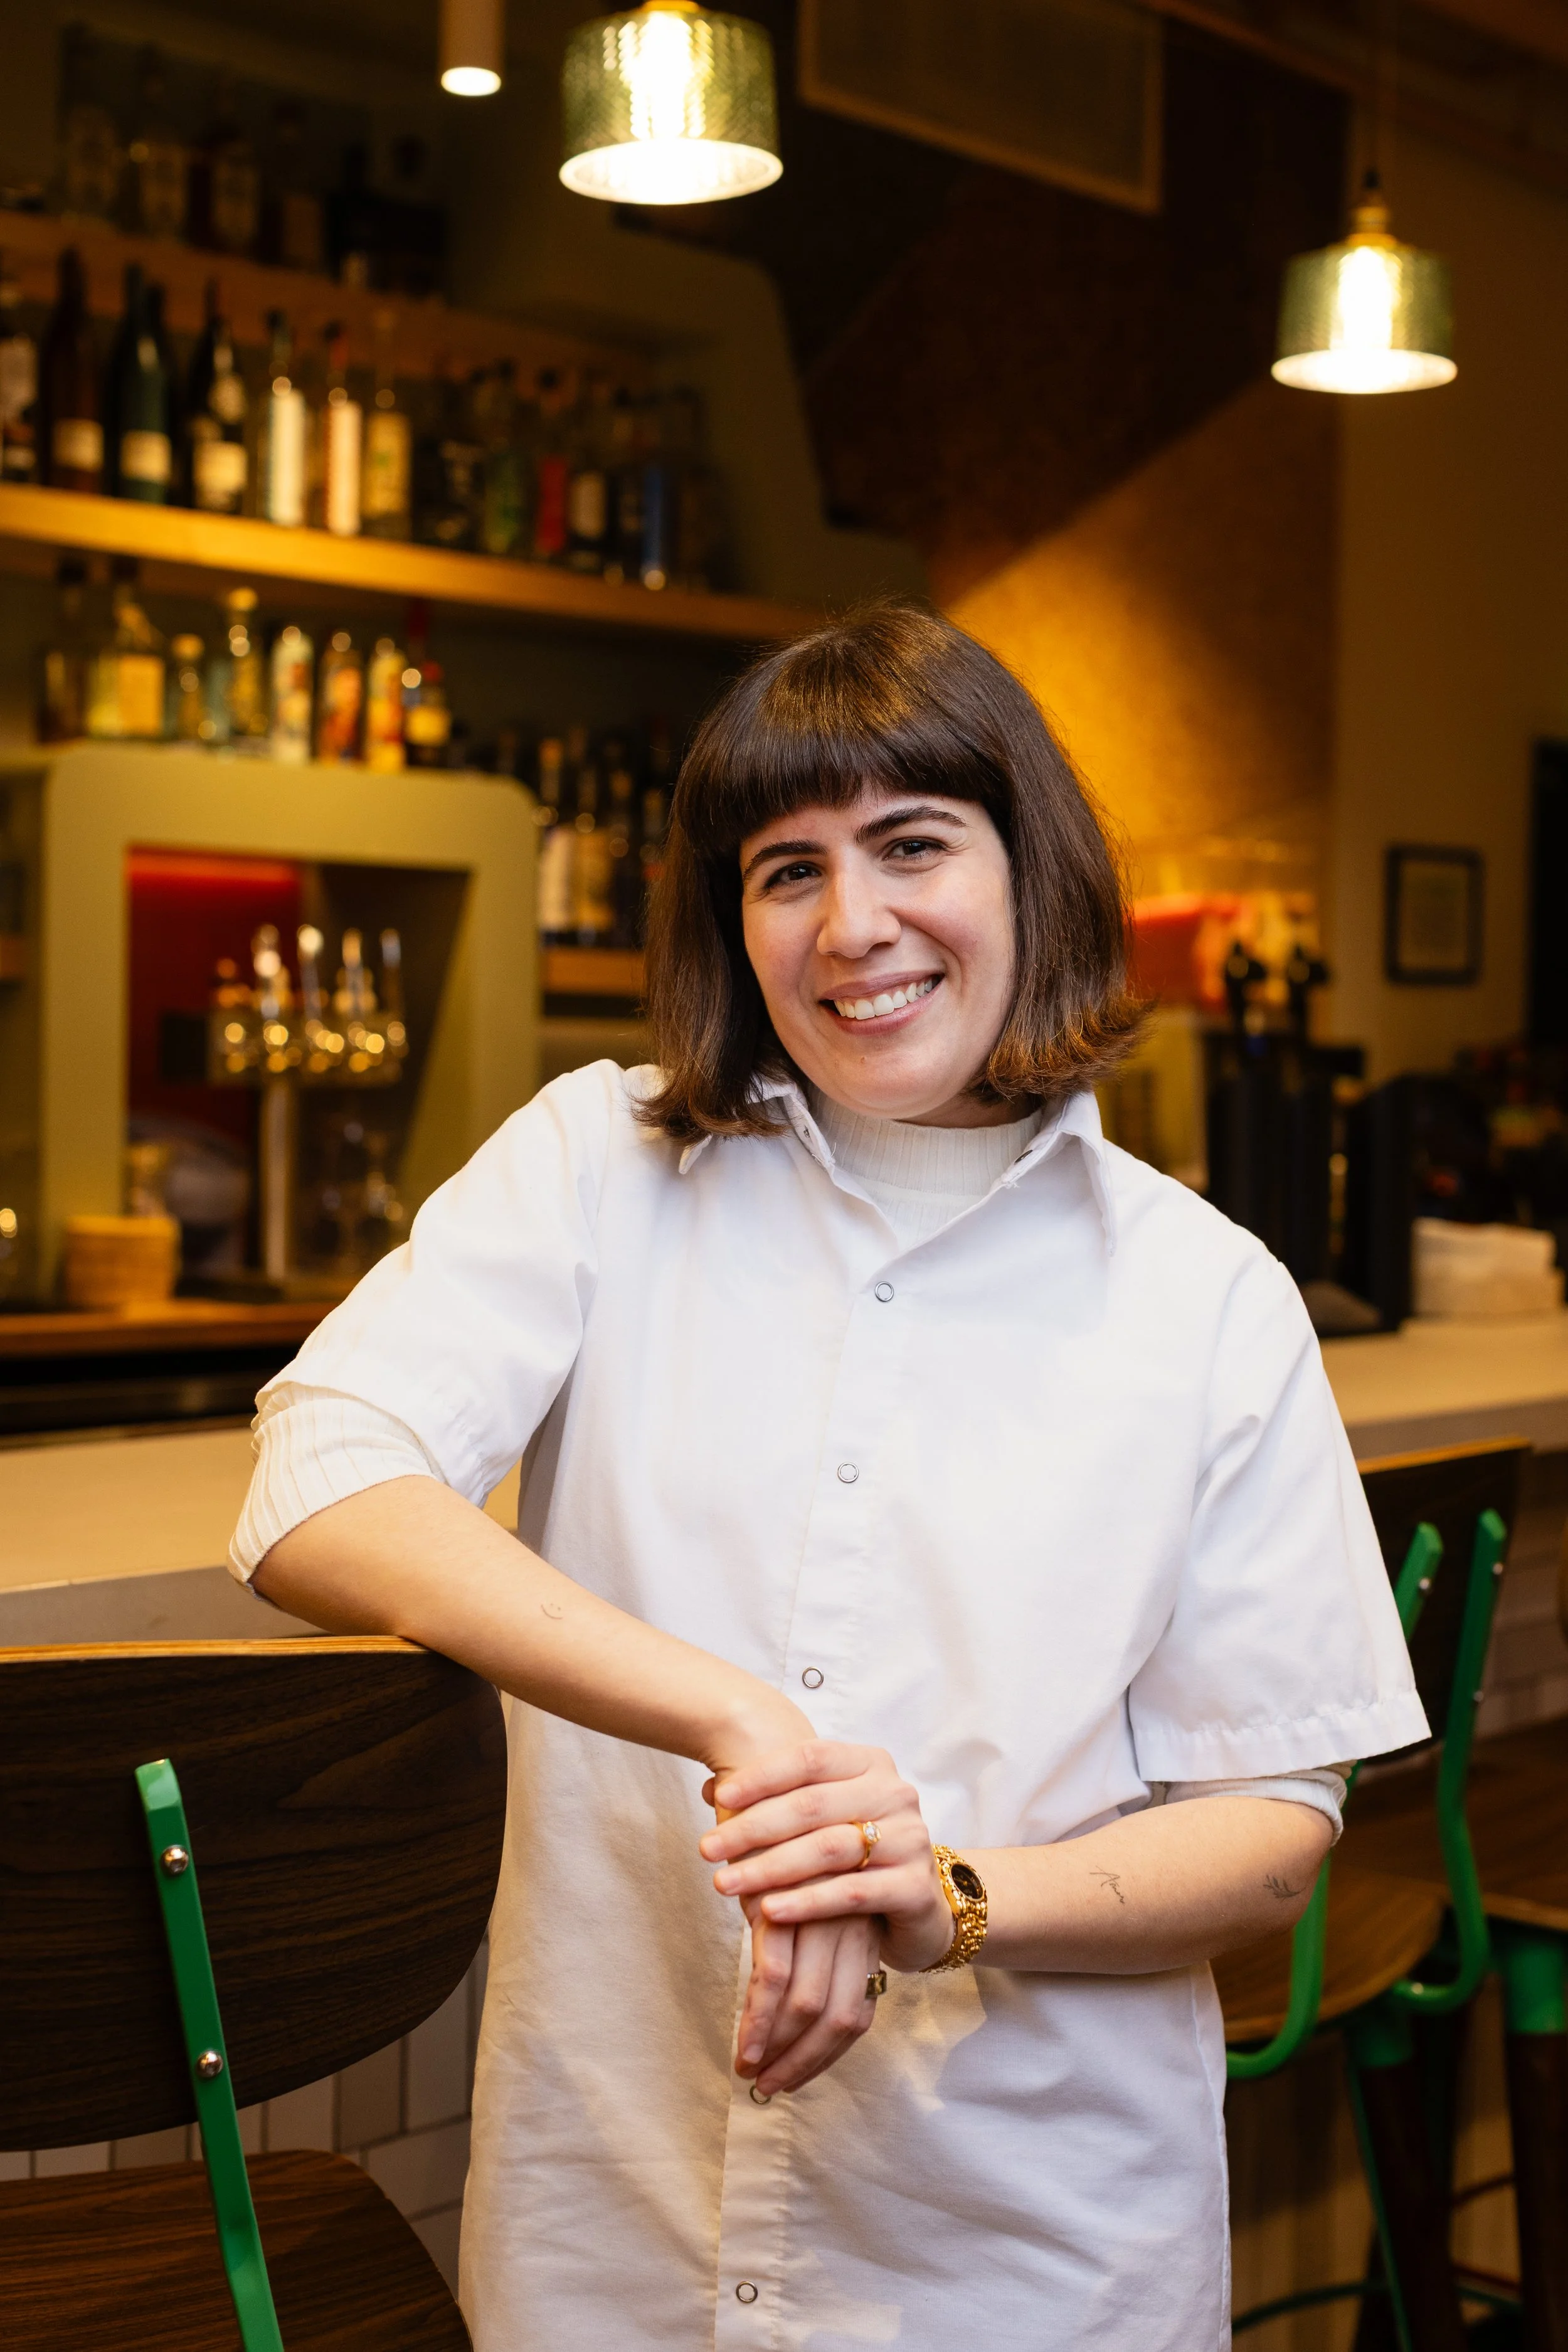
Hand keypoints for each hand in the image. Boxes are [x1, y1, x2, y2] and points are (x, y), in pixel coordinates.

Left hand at [701, 1740, 953, 1974]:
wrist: (918, 1905)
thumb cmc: (859, 1852)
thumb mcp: (825, 1817)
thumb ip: (779, 1798)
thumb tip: (711, 1787)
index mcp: (872, 1764)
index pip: (811, 1757)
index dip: (763, 1775)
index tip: (720, 1797)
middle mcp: (895, 1793)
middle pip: (813, 1804)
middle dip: (753, 1827)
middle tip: (707, 1848)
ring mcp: (910, 1839)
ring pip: (829, 1848)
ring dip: (770, 1866)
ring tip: (726, 1883)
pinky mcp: (915, 1887)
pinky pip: (851, 1892)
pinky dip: (806, 1901)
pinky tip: (769, 1910)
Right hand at [735, 1905, 883, 2095]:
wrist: (758, 1815)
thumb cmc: (782, 1886)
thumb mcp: (810, 1926)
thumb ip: (814, 1973)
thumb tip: (793, 2041)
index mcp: (864, 1939)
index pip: (859, 2014)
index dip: (827, 2056)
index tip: (796, 2081)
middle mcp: (853, 1929)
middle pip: (838, 2016)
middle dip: (802, 2061)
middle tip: (768, 2086)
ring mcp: (822, 1918)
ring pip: (807, 2003)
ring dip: (777, 2048)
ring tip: (748, 2070)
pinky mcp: (783, 1910)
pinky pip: (775, 1979)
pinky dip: (761, 2020)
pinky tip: (746, 2045)